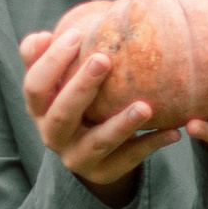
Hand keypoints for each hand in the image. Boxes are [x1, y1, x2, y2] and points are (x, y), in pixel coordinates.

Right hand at [20, 18, 181, 204]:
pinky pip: (128, 159)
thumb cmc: (77, 100)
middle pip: (62, 115)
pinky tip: (173, 131)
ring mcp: (77, 158)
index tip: (76, 35)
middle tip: (104, 60)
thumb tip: (44, 35)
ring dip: (122, 124)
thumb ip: (45, 56)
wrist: (89, 151)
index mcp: (39, 110)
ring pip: (98, 142)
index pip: (35, 87)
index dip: (51, 62)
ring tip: (146, 106)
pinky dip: (151, 145)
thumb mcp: (58, 81)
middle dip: (81, 87)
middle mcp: (52, 136)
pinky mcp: (103, 173)